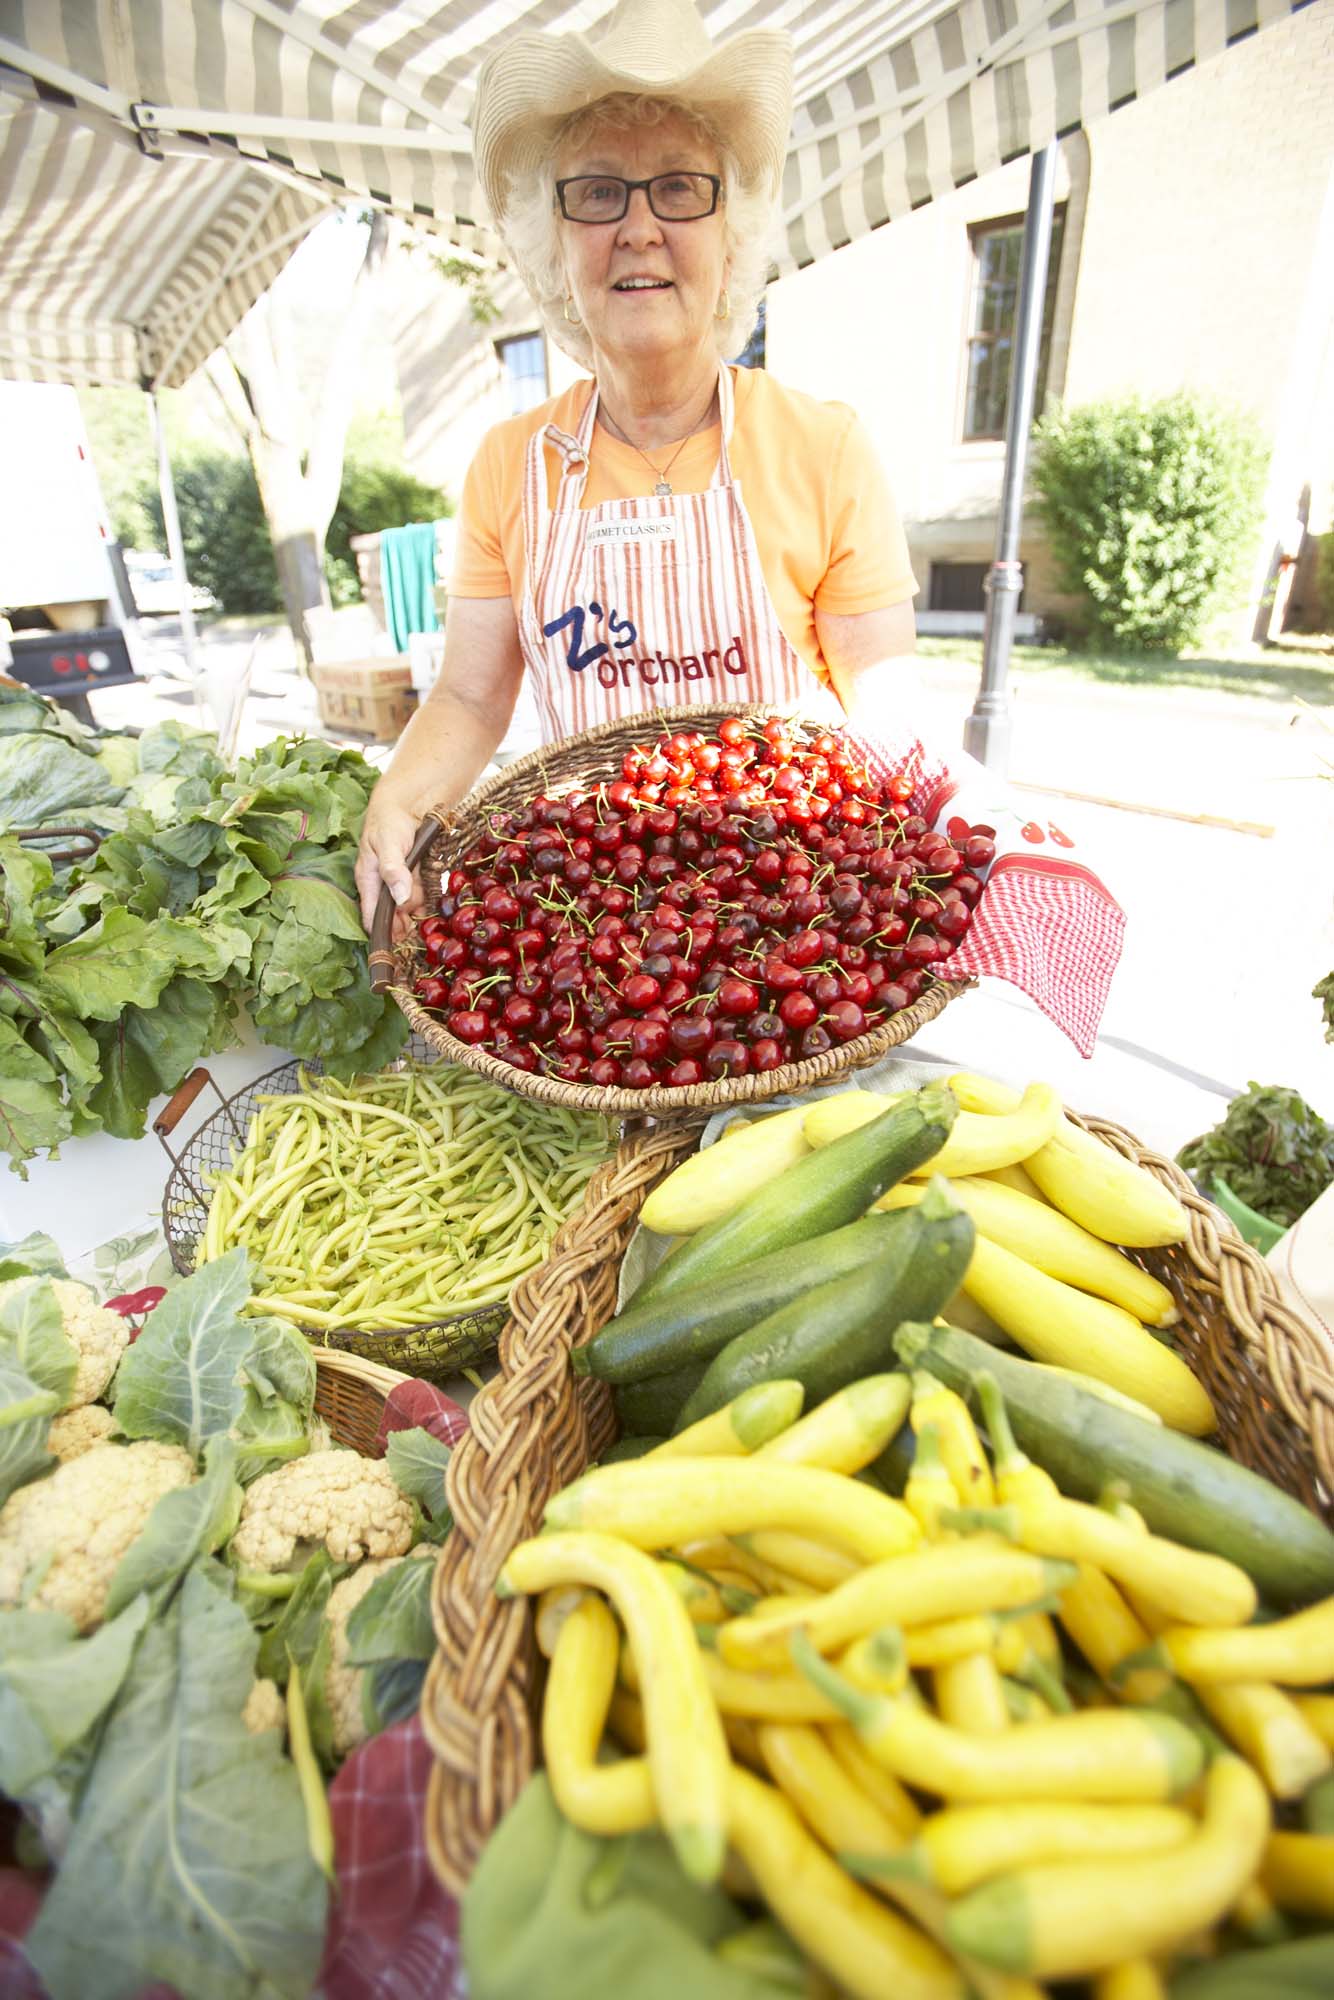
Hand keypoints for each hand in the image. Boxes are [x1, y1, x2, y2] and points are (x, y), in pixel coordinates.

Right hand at [356, 797, 424, 937]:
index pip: (371, 917)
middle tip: (418, 923)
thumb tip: (399, 899)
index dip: (384, 932)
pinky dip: (426, 898)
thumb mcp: (388, 844)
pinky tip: (429, 894)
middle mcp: (381, 886)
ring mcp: (398, 883)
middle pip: (392, 917)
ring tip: (423, 901)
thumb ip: (393, 870)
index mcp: (368, 881)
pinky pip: (420, 896)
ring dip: (417, 910)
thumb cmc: (390, 822)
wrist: (407, 804)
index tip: (399, 943)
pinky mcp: (413, 878)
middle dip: (405, 924)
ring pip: (407, 908)